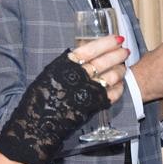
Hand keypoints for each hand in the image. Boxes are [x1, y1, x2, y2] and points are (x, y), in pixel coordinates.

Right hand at [0, 41, 129, 163]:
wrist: (38, 125)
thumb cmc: (40, 99)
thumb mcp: (50, 74)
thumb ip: (67, 65)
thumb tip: (81, 55)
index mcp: (66, 64)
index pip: (91, 48)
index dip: (106, 42)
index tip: (117, 38)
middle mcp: (79, 75)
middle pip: (104, 61)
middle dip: (118, 54)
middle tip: (125, 51)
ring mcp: (88, 90)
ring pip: (111, 76)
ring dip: (120, 70)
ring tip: (123, 67)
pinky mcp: (94, 105)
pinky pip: (113, 94)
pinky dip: (119, 88)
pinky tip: (120, 85)